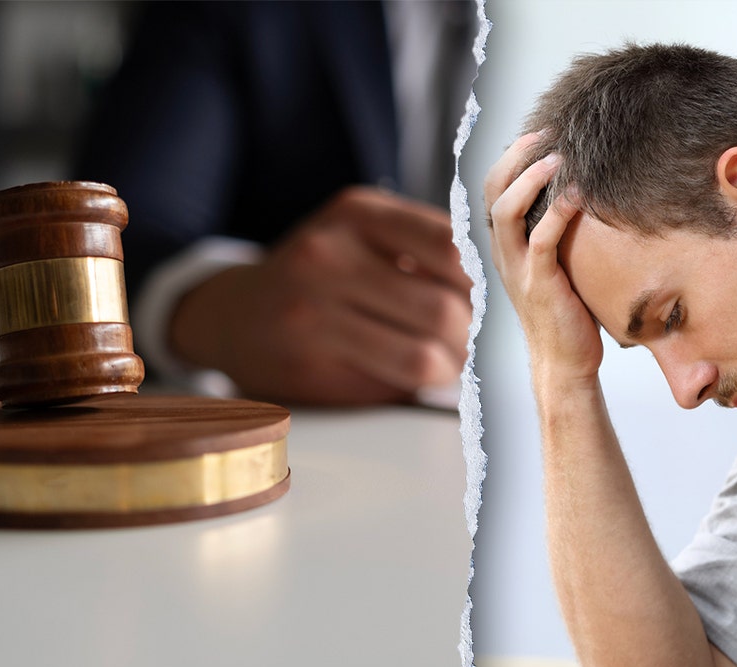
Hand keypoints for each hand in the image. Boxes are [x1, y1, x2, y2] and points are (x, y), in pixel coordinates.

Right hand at [169, 186, 471, 404]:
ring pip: (425, 354)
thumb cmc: (320, 272)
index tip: (497, 299)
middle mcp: (331, 255)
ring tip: (456, 362)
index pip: (454, 247)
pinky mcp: (309, 362)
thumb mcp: (362, 232)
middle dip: (476, 336)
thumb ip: (425, 245)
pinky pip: (394, 382)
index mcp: (358, 213)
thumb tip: (504, 280)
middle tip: (483, 344)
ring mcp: (314, 311)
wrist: (233, 313)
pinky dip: (420, 383)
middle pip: (445, 307)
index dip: (487, 281)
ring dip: (454, 367)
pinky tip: (421, 375)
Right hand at [485, 132, 603, 385]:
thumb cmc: (569, 313)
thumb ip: (559, 234)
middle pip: (492, 191)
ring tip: (560, 157)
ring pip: (507, 211)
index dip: (511, 157)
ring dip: (532, 179)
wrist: (565, 363)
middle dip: (517, 156)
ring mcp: (518, 269)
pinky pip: (542, 240)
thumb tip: (586, 195)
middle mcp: (504, 253)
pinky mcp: (539, 284)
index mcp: (505, 245)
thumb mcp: (560, 264)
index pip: (493, 188)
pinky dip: (559, 213)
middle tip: (548, 133)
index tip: (540, 133)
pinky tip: (580, 195)